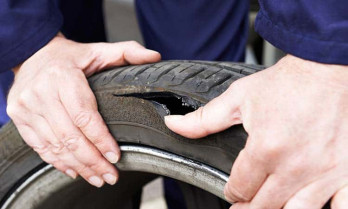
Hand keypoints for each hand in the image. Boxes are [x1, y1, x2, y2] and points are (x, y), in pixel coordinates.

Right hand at [7, 34, 160, 186]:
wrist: (32, 54)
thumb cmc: (71, 56)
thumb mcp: (99, 50)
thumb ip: (128, 52)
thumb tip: (155, 57)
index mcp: (62, 76)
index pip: (84, 116)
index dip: (101, 139)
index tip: (115, 156)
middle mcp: (40, 92)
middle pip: (70, 136)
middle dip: (93, 160)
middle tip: (110, 175)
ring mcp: (26, 107)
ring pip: (56, 145)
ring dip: (78, 165)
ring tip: (97, 178)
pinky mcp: (19, 118)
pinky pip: (39, 146)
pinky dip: (58, 162)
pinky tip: (74, 170)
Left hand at [165, 55, 347, 208]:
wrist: (326, 68)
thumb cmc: (286, 83)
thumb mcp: (238, 98)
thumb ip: (203, 119)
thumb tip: (174, 124)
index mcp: (265, 149)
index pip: (240, 188)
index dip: (231, 192)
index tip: (231, 190)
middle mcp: (294, 166)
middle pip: (264, 206)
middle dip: (248, 208)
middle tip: (243, 205)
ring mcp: (324, 172)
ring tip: (268, 206)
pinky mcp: (346, 171)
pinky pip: (342, 207)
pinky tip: (311, 206)